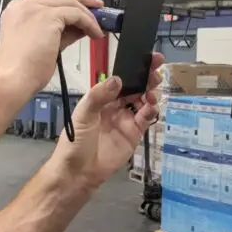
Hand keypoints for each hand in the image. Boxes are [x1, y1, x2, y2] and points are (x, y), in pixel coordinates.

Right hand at [0, 0, 105, 96]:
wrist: (13, 81)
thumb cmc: (22, 71)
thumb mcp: (44, 45)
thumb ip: (61, 32)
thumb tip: (80, 27)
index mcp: (17, 10)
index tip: (82, 6)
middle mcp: (23, 4)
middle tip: (96, 7)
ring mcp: (34, 8)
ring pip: (69, 1)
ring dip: (88, 14)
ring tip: (97, 28)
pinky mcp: (46, 16)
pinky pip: (76, 13)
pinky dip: (89, 22)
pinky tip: (94, 34)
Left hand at [52, 53, 165, 190]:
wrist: (78, 172)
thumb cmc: (75, 141)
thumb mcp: (83, 114)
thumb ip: (99, 96)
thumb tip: (118, 79)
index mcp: (101, 98)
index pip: (120, 79)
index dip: (132, 69)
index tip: (146, 59)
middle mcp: (115, 107)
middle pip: (135, 88)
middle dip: (146, 78)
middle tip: (156, 70)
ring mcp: (126, 120)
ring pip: (143, 101)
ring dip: (150, 93)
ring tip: (152, 91)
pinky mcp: (134, 134)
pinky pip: (146, 119)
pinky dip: (151, 111)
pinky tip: (151, 106)